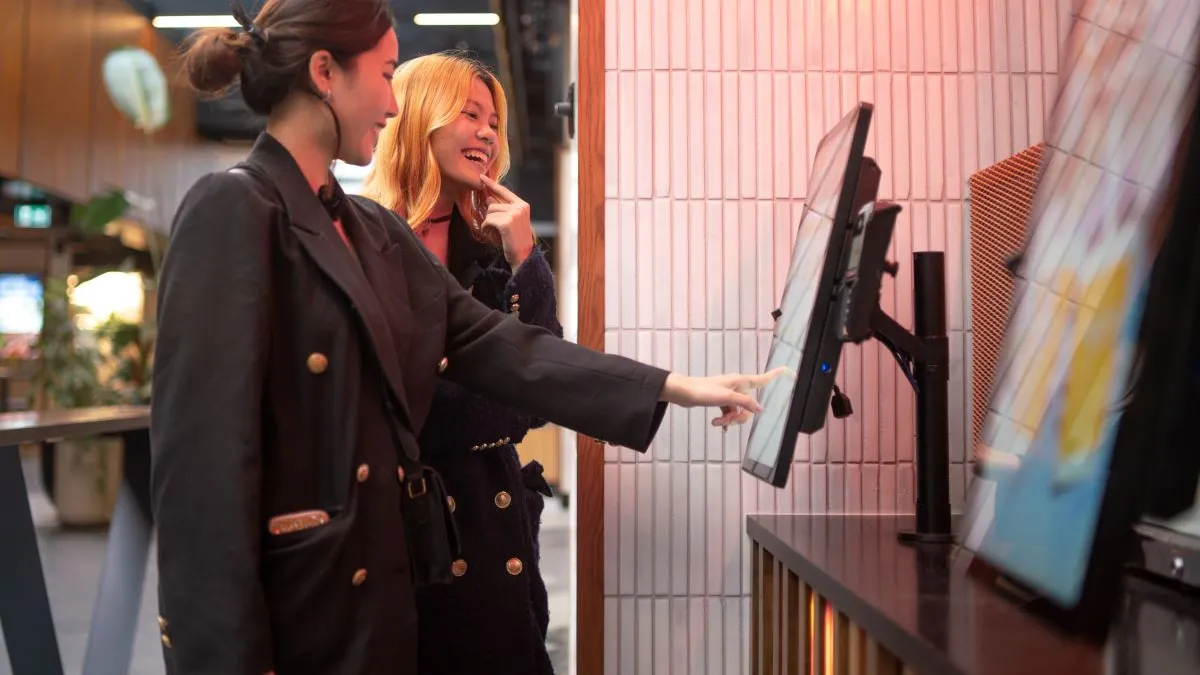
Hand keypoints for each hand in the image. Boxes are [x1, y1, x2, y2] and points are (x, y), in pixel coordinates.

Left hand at [480, 174, 534, 268]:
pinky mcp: (506, 222)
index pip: (505, 191)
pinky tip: (490, 235)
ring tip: (493, 233)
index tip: (482, 177)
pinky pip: (488, 220)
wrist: (523, 256)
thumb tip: (489, 197)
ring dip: (488, 224)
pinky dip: (486, 228)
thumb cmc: (515, 240)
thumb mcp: (510, 222)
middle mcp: (520, 207)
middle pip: (493, 204)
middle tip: (493, 229)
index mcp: (523, 205)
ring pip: (490, 212)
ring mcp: (514, 214)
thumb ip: (502, 208)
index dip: (492, 184)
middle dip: (489, 216)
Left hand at [659, 367, 787, 428]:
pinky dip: (725, 420)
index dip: (775, 376)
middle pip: (750, 405)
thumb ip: (745, 403)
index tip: (788, 371)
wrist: (683, 393)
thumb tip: (760, 408)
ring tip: (717, 422)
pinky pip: (729, 413)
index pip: (762, 379)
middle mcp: (737, 387)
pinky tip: (718, 425)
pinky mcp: (720, 401)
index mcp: (740, 381)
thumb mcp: (726, 398)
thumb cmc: (703, 391)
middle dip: (740, 416)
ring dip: (730, 420)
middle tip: (727, 421)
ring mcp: (729, 395)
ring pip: (739, 411)